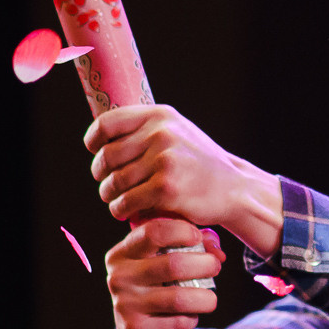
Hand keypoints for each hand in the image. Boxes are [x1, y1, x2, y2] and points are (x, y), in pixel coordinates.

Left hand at [85, 104, 283, 254]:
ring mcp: (164, 160)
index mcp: (160, 116)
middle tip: (110, 186)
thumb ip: (145, 131)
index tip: (96, 153)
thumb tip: (103, 140)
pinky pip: (125, 202)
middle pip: (106, 157)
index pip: (107, 124)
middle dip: (101, 176)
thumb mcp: (178, 133)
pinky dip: (121, 211)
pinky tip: (129, 212)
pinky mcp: (166, 188)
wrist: (235, 189)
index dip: (94, 141)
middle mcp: (161, 134)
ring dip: (110, 197)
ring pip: (113, 182)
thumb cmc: (200, 165)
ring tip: (120, 201)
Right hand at [106, 217, 224, 328]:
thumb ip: (191, 245)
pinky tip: (189, 316)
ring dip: (205, 298)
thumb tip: (216, 250)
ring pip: (179, 298)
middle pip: (173, 264)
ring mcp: (125, 304)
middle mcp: (119, 277)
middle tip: (215, 267)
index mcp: (123, 253)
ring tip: (211, 298)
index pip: (153, 232)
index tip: (198, 237)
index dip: (182, 230)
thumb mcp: (166, 259)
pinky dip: (192, 319)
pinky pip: (178, 322)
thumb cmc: (158, 285)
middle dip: (205, 264)